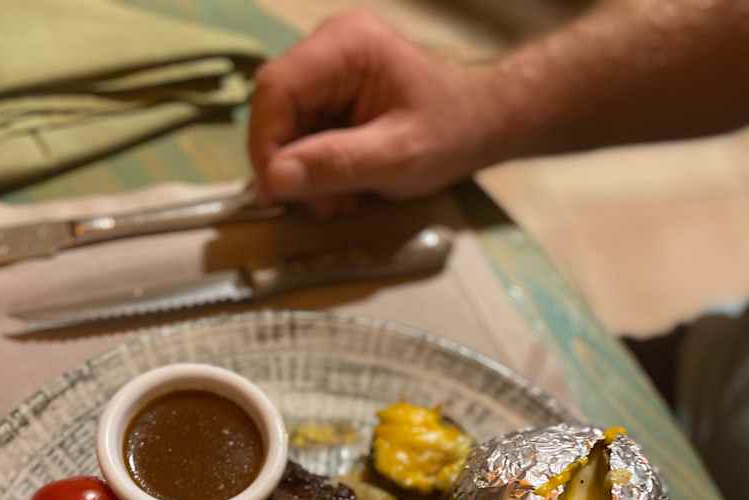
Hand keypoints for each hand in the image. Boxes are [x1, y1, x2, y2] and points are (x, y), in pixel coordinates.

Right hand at [248, 10, 499, 209]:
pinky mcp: (332, 94)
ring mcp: (328, 70)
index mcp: (345, 45)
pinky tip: (347, 188)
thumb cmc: (451, 133)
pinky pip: (304, 135)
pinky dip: (318, 170)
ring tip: (341, 201)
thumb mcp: (397, 158)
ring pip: (286, 127)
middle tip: (319, 204)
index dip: (266, 143)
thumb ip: (337, 165)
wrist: (483, 122)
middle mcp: (329, 47)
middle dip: (288, 164)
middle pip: (276, 108)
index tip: (276, 194)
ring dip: (305, 173)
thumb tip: (275, 179)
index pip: (276, 88)